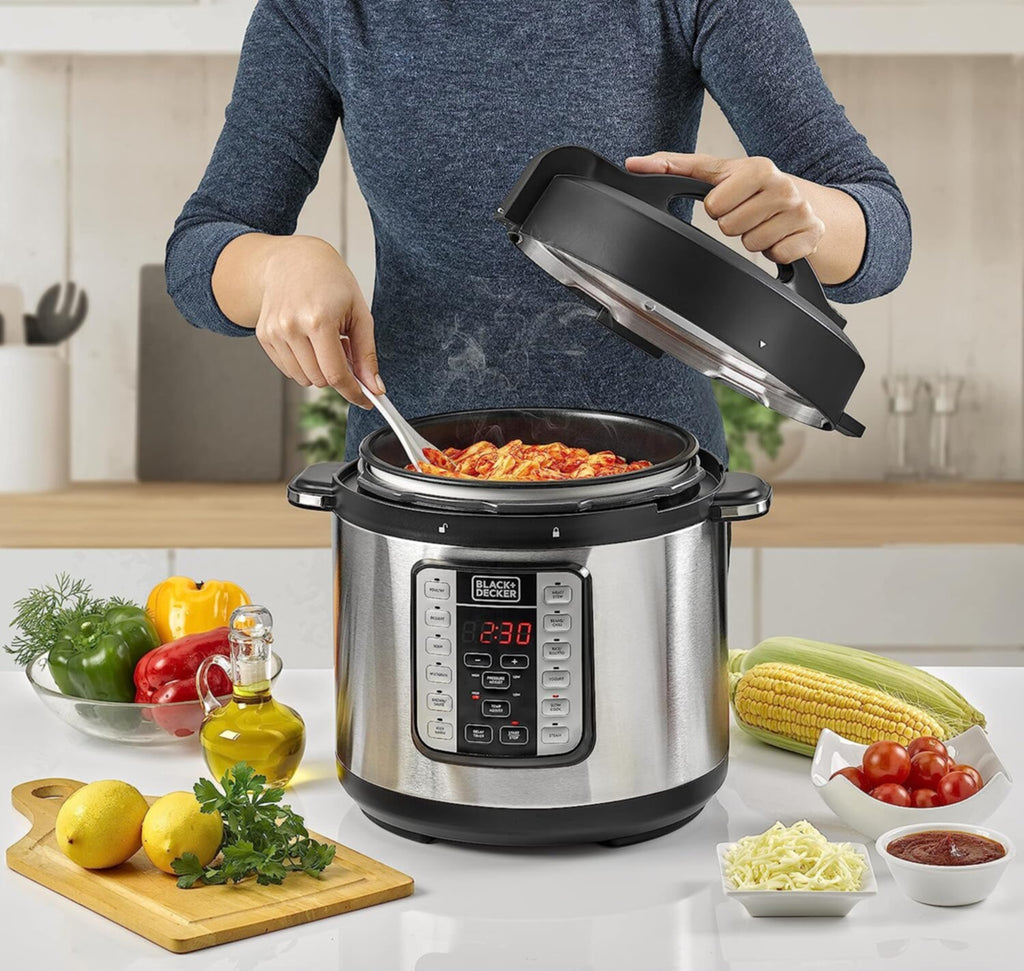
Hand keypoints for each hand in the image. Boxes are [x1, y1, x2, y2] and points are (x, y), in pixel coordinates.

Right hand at [215, 233, 380, 407]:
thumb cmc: (331, 282)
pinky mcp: (264, 336)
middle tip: (344, 350)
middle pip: (319, 380)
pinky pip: (288, 370)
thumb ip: (367, 354)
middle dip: (337, 375)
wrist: (294, 260)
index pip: (336, 374)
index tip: (366, 400)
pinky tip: (309, 342)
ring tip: (325, 342)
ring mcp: (274, 332)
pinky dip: (303, 365)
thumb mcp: (359, 313)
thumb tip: (374, 387)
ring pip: (303, 379)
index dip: (354, 393)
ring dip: (319, 371)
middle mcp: (291, 327)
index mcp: (318, 320)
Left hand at [625, 152, 825, 265]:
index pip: (715, 206)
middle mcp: (784, 187)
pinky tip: (779, 237)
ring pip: (753, 246)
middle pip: (731, 228)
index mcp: (759, 168)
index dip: (716, 208)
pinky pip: (778, 257)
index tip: (728, 201)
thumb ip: (675, 166)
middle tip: (747, 214)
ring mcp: (801, 212)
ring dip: (753, 240)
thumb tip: (635, 163)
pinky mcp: (812, 236)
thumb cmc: (753, 187)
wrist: (807, 202)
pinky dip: (776, 254)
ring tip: (762, 224)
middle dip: (734, 225)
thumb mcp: (718, 173)